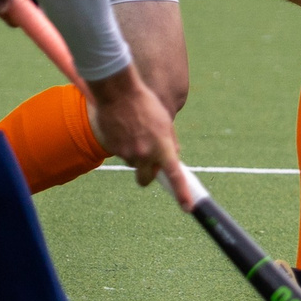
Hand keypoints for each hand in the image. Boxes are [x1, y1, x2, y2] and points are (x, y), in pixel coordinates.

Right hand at [85, 64, 180, 187]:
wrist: (118, 92)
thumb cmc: (145, 103)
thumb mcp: (165, 121)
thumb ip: (170, 142)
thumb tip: (174, 157)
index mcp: (162, 146)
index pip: (174, 175)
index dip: (182, 193)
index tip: (187, 207)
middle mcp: (145, 153)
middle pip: (146, 179)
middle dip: (148, 174)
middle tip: (149, 162)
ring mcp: (127, 153)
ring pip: (133, 163)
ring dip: (135, 155)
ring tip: (135, 131)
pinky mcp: (114, 149)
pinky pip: (122, 154)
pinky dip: (124, 146)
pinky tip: (124, 128)